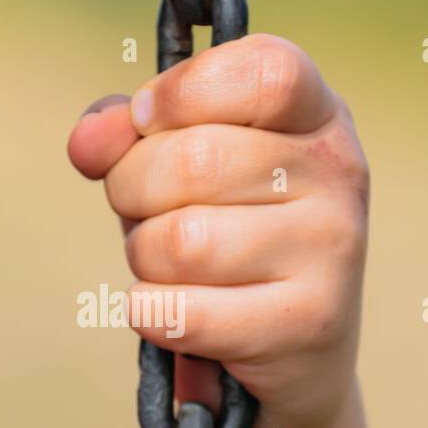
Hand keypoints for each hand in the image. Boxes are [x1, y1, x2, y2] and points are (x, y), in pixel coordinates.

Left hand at [67, 33, 369, 427]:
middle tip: (150, 213)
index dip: (183, 92)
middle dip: (133, 190)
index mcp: (317, 114)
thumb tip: (88, 141)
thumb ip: (129, 134)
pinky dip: (152, 312)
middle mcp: (339, 174)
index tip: (149, 121)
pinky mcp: (308, 325)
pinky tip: (176, 313)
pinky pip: (180, 310)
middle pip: (194, 160)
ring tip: (174, 269)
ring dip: (144, 259)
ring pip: (180, 241)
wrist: (292, 355)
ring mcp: (332, 251)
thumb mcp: (182, 169)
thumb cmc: (228, 238)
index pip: (263, 71)